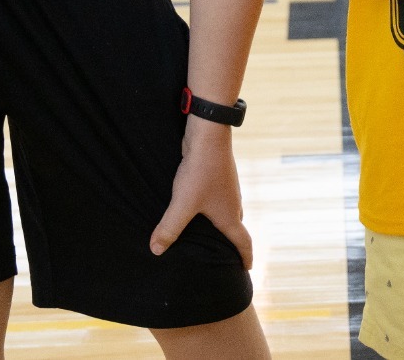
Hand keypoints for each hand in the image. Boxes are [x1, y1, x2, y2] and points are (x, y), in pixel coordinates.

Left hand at [150, 122, 252, 267]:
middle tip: (225, 256)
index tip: (246, 269)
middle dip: (233, 243)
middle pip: (236, 228)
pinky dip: (214, 210)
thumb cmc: (200, 171)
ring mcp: (227, 188)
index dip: (245, 257)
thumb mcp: (182, 203)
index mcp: (230, 215)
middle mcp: (233, 202)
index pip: (243, 241)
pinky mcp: (218, 176)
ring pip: (228, 212)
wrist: (209, 135)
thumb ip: (169, 228)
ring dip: (223, 224)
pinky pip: (219, 200)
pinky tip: (199, 208)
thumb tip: (156, 251)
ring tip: (210, 234)